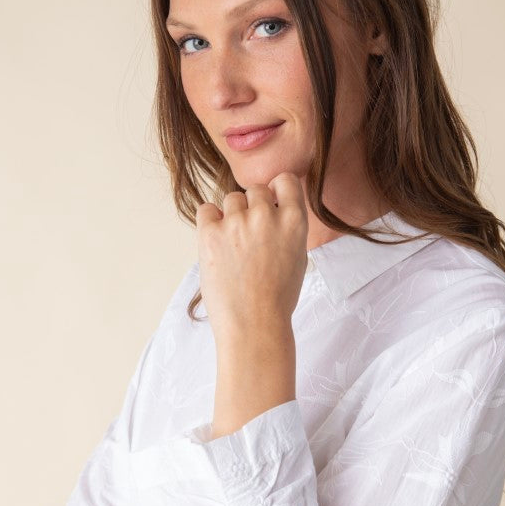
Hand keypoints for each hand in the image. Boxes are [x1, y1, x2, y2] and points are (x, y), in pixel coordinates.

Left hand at [195, 172, 308, 344]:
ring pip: (230, 200)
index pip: (284, 180)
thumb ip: (288, 227)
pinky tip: (216, 244)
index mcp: (294, 221)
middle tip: (249, 238)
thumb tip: (274, 207)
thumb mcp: (298, 257)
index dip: (275, 191)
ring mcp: (237, 223)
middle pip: (255, 190)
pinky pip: (206, 210)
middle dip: (252, 208)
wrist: (254, 326)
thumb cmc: (277, 299)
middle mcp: (266, 215)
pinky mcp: (210, 233)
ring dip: (230, 217)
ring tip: (234, 249)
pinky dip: (209, 223)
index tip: (270, 205)